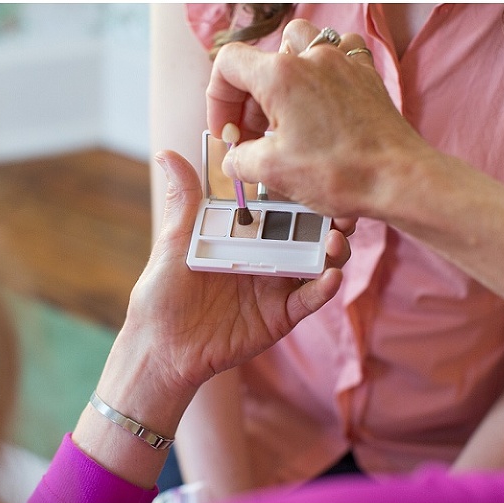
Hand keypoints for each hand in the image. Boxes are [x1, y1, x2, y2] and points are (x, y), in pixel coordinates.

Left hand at [120, 149, 346, 395]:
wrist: (161, 347)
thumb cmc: (162, 294)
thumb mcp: (174, 242)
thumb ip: (184, 201)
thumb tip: (168, 154)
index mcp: (242, 235)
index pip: (278, 207)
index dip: (299, 191)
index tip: (314, 170)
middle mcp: (265, 256)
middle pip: (306, 232)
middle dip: (328, 218)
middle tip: (341, 207)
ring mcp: (275, 286)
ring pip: (316, 263)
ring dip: (332, 250)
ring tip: (336, 239)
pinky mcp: (280, 316)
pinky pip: (307, 300)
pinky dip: (322, 289)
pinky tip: (330, 276)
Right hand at [205, 20, 435, 220]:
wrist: (399, 179)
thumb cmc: (342, 172)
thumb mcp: (272, 172)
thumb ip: (241, 160)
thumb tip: (236, 159)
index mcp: (281, 75)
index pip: (228, 64)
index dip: (218, 99)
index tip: (228, 131)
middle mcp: (312, 57)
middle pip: (262, 59)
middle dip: (249, 98)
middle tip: (253, 135)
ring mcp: (343, 62)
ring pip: (299, 45)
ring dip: (282, 75)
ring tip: (283, 112)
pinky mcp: (365, 76)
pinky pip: (336, 54)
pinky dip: (320, 71)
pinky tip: (319, 99)